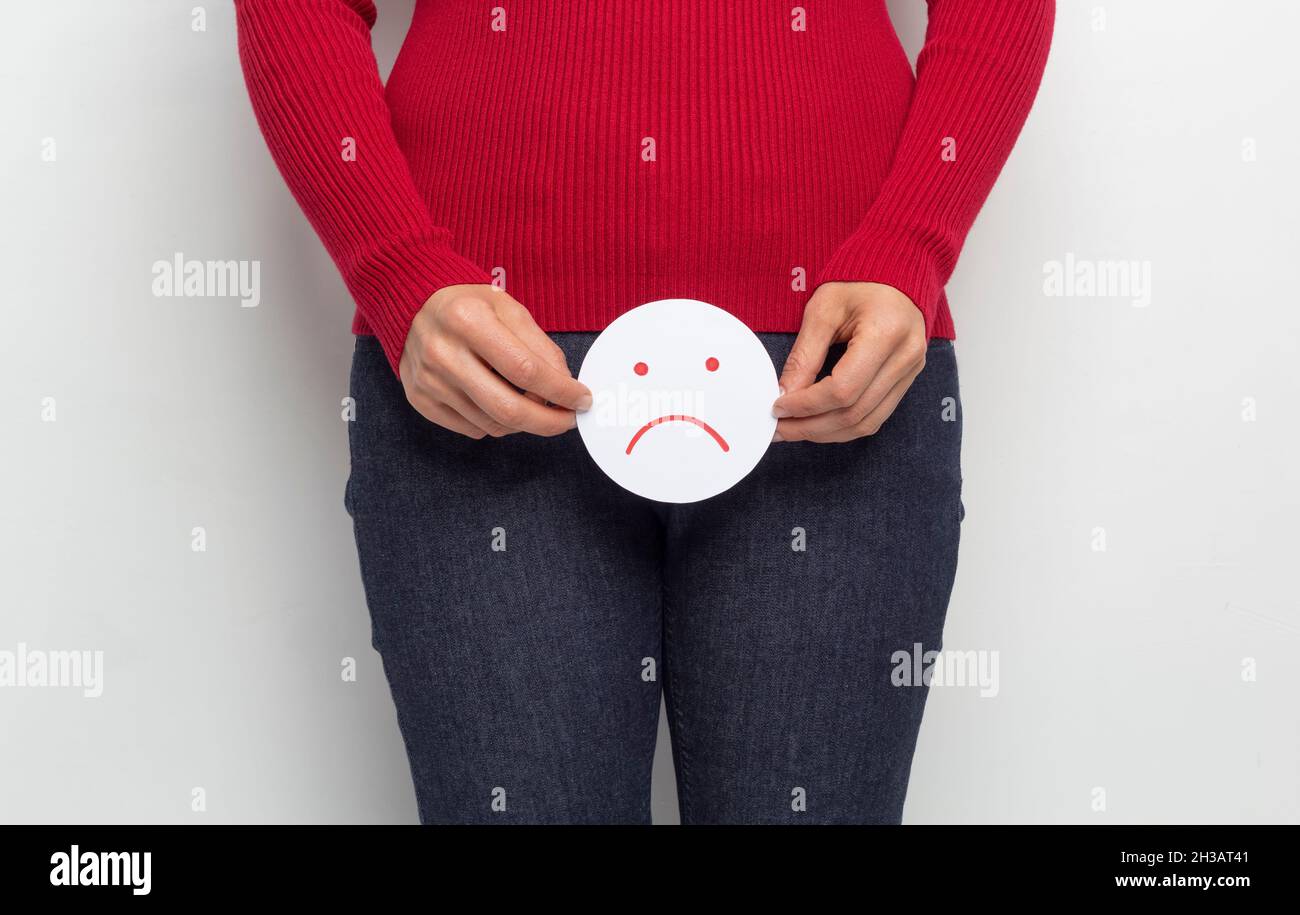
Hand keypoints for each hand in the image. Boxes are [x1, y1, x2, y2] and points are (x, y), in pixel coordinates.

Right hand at [399, 284, 591, 438]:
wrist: (414, 305)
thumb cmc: (468, 305)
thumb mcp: (509, 309)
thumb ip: (540, 346)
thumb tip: (566, 386)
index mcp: (467, 320)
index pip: (525, 370)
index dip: (560, 391)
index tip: (581, 399)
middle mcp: (442, 353)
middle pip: (507, 408)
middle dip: (548, 421)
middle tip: (568, 419)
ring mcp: (428, 381)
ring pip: (492, 424)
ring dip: (523, 421)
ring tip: (532, 403)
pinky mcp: (420, 400)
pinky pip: (472, 429)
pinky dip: (496, 423)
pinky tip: (500, 402)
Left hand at [772, 282, 926, 442]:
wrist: (897, 269)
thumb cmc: (860, 281)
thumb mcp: (823, 309)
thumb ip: (804, 355)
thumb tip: (784, 395)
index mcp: (886, 333)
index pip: (843, 389)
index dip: (806, 405)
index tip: (778, 407)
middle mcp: (906, 357)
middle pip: (854, 413)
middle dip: (811, 426)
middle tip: (779, 428)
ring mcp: (911, 371)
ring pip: (867, 423)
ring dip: (826, 433)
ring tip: (794, 429)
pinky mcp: (907, 380)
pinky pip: (876, 416)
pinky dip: (844, 426)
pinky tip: (819, 423)